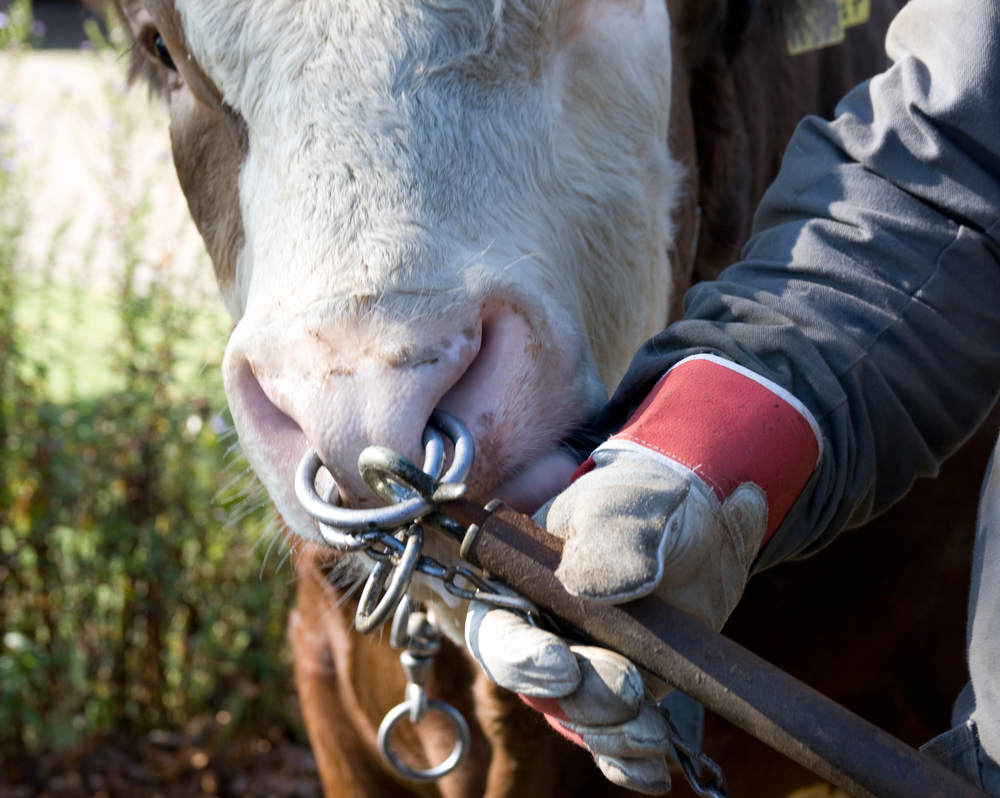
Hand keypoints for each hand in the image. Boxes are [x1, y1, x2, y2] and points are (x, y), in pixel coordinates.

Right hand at [466, 355, 821, 793]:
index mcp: (521, 584)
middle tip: (627, 688)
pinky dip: (633, 762)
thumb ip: (610, 533)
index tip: (561, 666)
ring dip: (614, 734)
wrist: (696, 523)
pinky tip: (656, 772)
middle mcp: (544, 635)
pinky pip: (618, 745)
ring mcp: (585, 671)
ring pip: (581, 723)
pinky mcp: (625, 698)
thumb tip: (590, 585)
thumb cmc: (644, 504)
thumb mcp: (628, 501)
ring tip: (653, 732)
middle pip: (540, 688)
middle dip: (582, 697)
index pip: (498, 631)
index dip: (522, 656)